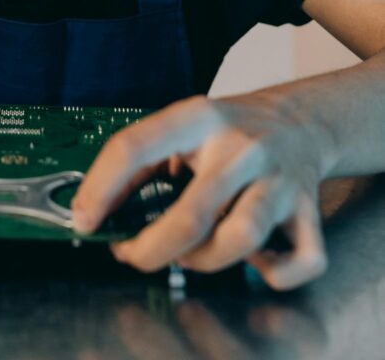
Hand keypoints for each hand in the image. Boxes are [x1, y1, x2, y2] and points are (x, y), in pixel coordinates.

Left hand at [71, 92, 330, 290]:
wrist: (299, 121)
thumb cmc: (228, 132)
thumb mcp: (183, 127)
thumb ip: (143, 162)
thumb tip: (93, 209)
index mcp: (199, 118)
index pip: (137, 147)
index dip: (101, 188)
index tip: (84, 220)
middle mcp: (241, 147)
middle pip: (191, 213)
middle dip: (150, 249)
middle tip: (132, 255)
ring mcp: (279, 179)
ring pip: (241, 238)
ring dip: (205, 261)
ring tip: (189, 255)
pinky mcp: (308, 209)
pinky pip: (300, 260)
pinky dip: (274, 274)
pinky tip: (252, 261)